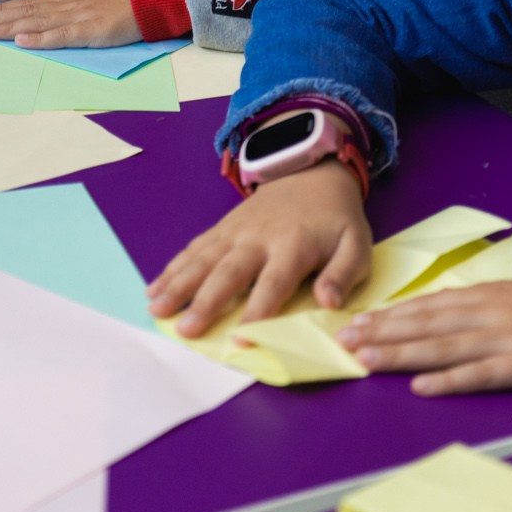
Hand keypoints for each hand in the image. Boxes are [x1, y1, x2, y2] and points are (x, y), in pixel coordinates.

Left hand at [0, 0, 139, 47]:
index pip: (30, 3)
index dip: (5, 8)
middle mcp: (68, 5)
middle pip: (27, 12)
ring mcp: (78, 18)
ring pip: (37, 23)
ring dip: (10, 28)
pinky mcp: (91, 31)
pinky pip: (61, 37)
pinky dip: (40, 40)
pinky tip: (21, 42)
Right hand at [146, 155, 370, 337]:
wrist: (313, 172)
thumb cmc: (336, 220)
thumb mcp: (356, 245)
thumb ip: (343, 275)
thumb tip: (329, 303)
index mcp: (293, 247)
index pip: (273, 283)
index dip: (257, 312)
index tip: (240, 340)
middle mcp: (258, 239)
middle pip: (228, 273)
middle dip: (205, 302)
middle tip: (185, 330)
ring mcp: (235, 231)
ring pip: (202, 259)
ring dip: (178, 284)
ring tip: (156, 308)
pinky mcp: (222, 228)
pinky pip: (194, 248)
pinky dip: (172, 268)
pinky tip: (154, 288)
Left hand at [334, 276, 511, 395]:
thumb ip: (493, 304)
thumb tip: (460, 310)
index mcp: (491, 295)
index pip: (429, 304)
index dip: (391, 314)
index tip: (358, 320)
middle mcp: (490, 313)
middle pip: (425, 324)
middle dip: (381, 333)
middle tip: (342, 341)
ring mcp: (506, 339)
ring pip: (441, 347)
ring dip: (399, 354)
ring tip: (364, 360)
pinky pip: (480, 374)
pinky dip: (448, 381)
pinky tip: (420, 387)